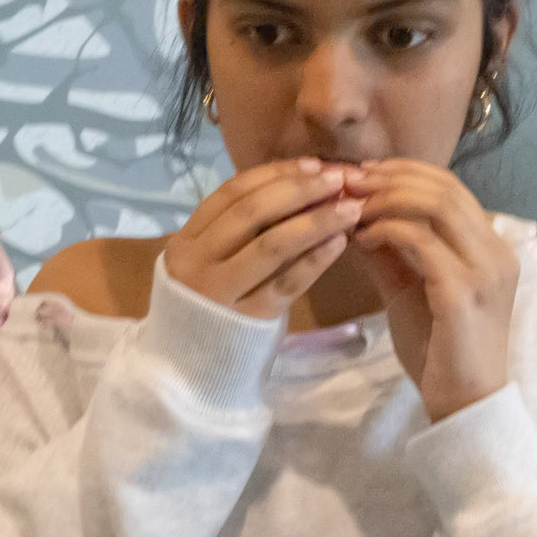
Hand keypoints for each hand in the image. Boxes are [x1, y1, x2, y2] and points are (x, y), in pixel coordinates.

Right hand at [163, 159, 361, 320]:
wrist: (192, 370)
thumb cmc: (213, 306)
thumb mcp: (214, 262)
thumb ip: (245, 229)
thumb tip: (304, 185)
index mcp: (186, 240)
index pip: (231, 193)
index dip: (275, 174)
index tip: (314, 165)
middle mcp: (197, 263)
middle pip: (251, 213)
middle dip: (300, 190)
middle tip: (338, 180)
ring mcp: (220, 292)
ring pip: (272, 245)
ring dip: (316, 221)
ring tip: (350, 209)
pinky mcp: (249, 318)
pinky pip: (288, 282)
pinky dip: (317, 258)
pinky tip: (340, 242)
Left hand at [345, 160, 518, 422]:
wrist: (465, 404)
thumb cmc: (440, 353)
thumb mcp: (410, 291)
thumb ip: (389, 254)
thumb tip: (354, 217)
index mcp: (491, 248)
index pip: (451, 187)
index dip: (405, 172)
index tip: (364, 175)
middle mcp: (496, 251)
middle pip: (445, 187)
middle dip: (391, 178)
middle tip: (349, 183)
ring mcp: (484, 270)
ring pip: (436, 205)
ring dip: (387, 199)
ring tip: (353, 207)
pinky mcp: (463, 291)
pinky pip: (421, 241)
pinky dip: (387, 230)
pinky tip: (362, 239)